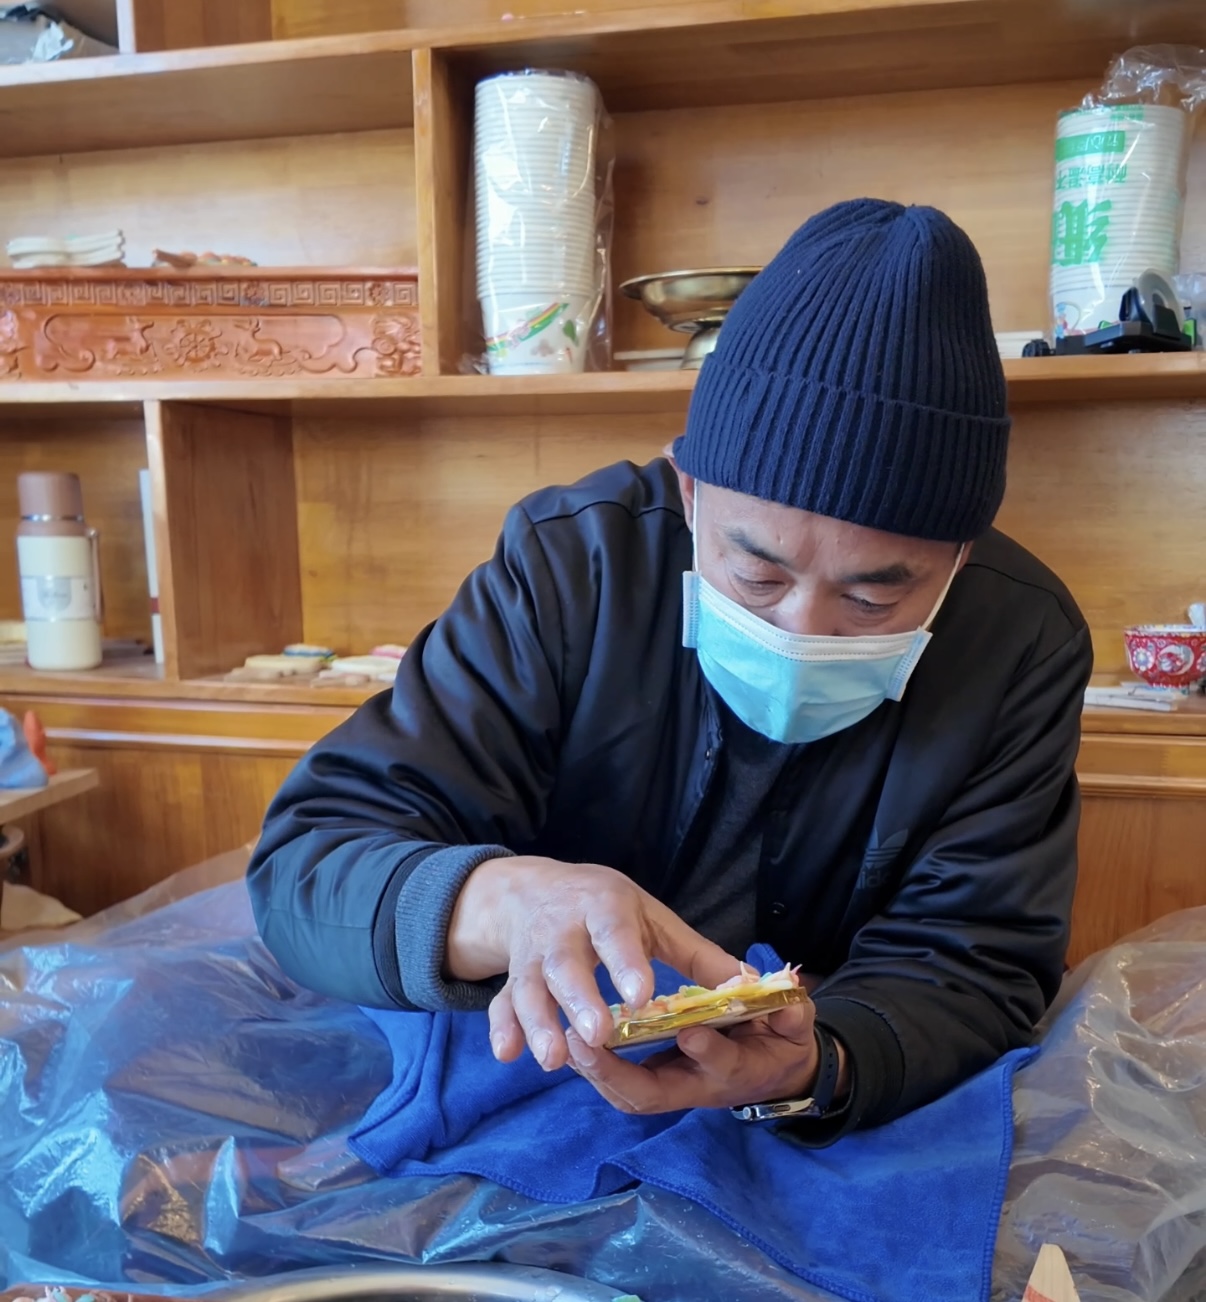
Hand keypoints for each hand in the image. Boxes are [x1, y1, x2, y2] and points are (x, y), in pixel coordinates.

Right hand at [445, 855, 741, 1071]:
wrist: (531, 888)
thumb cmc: (605, 908)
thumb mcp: (652, 918)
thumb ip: (696, 956)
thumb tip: (748, 987)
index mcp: (604, 908)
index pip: (615, 933)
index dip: (626, 963)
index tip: (642, 997)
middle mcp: (562, 929)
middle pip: (565, 963)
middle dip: (579, 999)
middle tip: (598, 1036)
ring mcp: (531, 954)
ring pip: (529, 987)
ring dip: (538, 1022)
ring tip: (553, 1059)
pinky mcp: (511, 977)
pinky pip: (502, 1002)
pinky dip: (501, 1028)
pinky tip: (508, 1055)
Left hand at [564, 998, 820, 1113]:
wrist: (774, 1068)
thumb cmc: (780, 1040)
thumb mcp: (794, 1024)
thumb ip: (791, 1014)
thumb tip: (788, 1002)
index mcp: (736, 1068)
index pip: (722, 1066)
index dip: (709, 1052)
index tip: (691, 1032)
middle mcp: (697, 1086)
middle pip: (653, 1096)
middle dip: (618, 1074)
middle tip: (587, 1044)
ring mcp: (673, 1086)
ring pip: (628, 1094)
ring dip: (596, 1072)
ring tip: (567, 1041)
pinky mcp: (654, 1080)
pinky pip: (620, 1083)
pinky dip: (594, 1067)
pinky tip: (570, 1040)